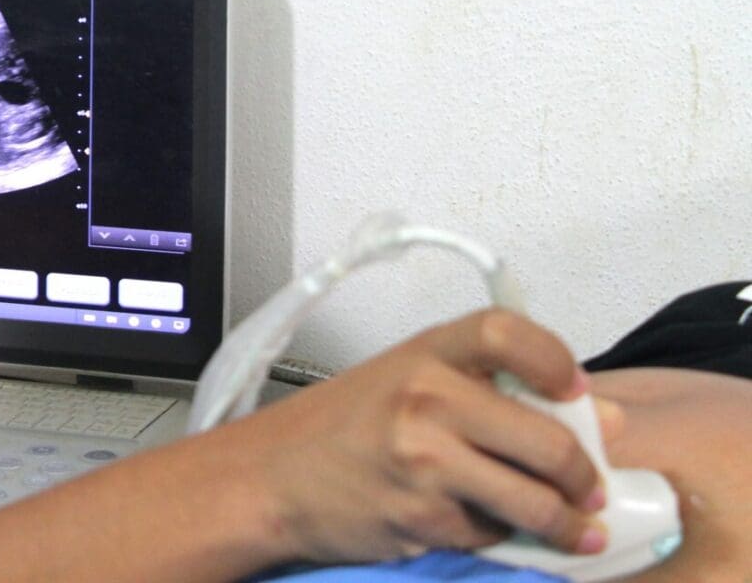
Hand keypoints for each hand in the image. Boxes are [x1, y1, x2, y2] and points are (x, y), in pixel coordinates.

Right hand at [240, 308, 612, 562]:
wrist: (269, 478)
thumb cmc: (340, 429)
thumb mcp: (407, 382)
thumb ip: (492, 391)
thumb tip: (604, 419)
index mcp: (423, 352)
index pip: (506, 334)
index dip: (555, 361)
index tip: (578, 393)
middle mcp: (424, 397)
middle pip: (546, 437)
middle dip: (585, 475)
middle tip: (594, 490)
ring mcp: (423, 460)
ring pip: (533, 500)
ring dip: (568, 524)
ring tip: (577, 530)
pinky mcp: (421, 517)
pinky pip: (493, 535)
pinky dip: (506, 540)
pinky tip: (498, 533)